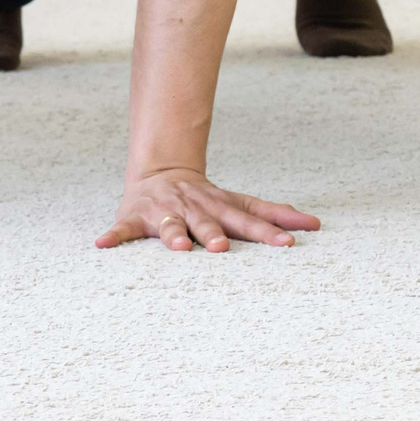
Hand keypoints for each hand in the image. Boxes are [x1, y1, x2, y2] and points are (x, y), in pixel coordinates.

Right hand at [96, 167, 319, 250]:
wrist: (163, 172)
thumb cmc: (209, 199)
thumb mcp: (242, 204)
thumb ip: (276, 215)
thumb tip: (317, 224)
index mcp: (223, 206)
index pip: (252, 218)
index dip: (270, 230)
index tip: (289, 243)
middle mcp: (196, 207)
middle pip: (210, 222)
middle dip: (216, 234)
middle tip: (223, 248)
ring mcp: (165, 212)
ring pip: (170, 225)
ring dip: (174, 235)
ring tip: (177, 248)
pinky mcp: (135, 218)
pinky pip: (121, 230)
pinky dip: (112, 237)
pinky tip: (102, 245)